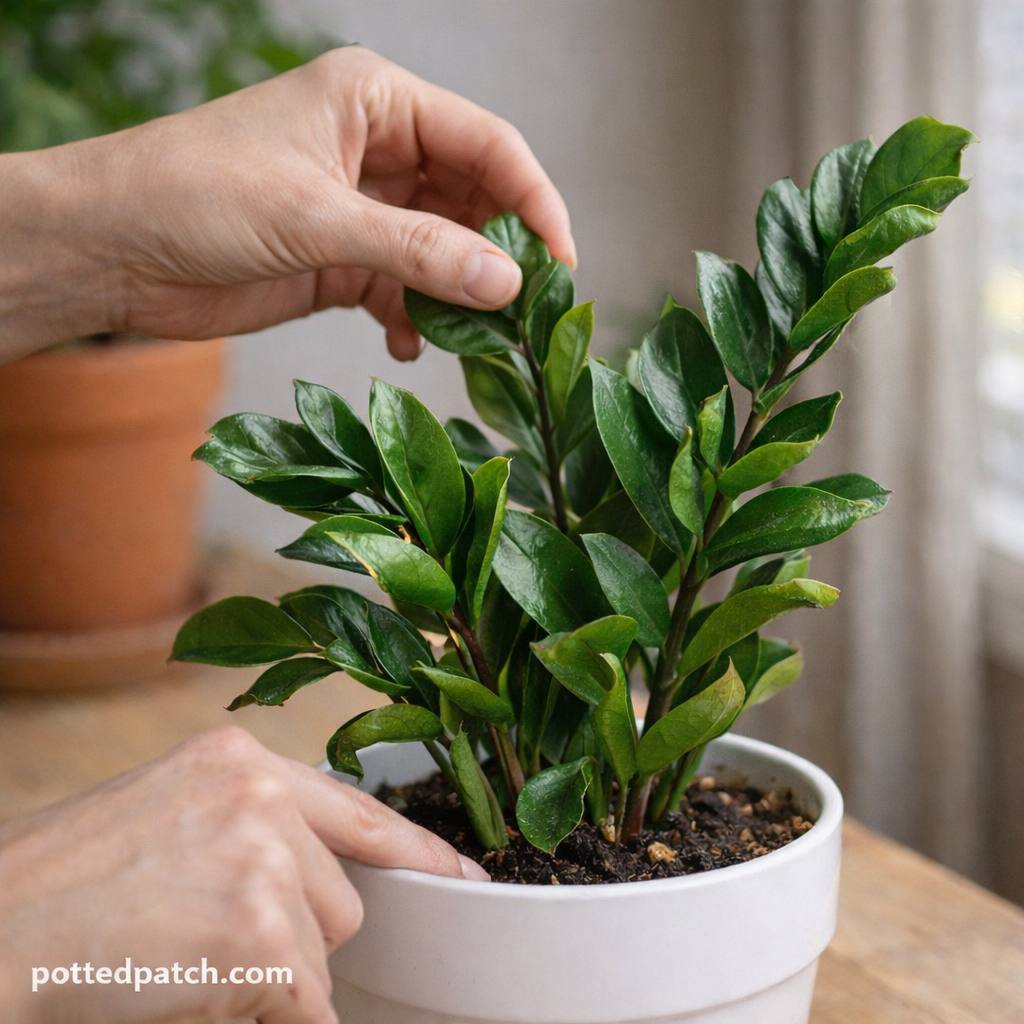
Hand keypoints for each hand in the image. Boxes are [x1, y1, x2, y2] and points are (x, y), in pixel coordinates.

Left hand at [0, 46, 574, 360]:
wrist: (109, 250)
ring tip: (472, 339)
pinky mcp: (342, 261)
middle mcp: (377, 150)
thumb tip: (509, 283)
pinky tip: (408, 344)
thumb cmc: (196, 197)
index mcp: (376, 102)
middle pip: (473, 200)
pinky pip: (406, 289)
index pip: (487, 144)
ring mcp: (362, 210)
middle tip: (524, 313)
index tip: (562, 263)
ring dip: (460, 296)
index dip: (533, 201)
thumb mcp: (318, 219)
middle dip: (500, 256)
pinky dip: (417, 318)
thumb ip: (418, 252)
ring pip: (444, 251)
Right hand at [0, 726, 485, 1023]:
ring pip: (319, 952)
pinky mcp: (259, 934)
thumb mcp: (171, 813)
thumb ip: (253, 828)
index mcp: (241, 757)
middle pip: (340, 896)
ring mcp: (265, 859)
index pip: (357, 807)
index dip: (418, 851)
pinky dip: (271, 1015)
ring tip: (180, 957)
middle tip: (201, 937)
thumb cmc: (67, 882)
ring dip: (269, 977)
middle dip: (294, 934)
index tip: (467, 880)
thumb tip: (318, 884)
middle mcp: (262, 795)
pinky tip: (194, 990)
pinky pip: (305, 1003)